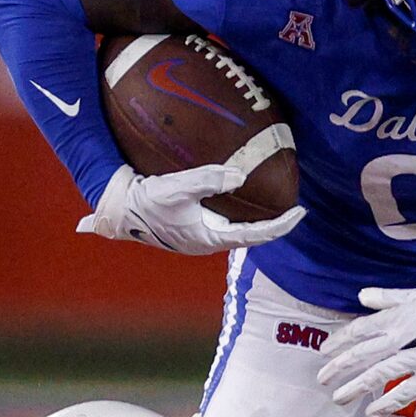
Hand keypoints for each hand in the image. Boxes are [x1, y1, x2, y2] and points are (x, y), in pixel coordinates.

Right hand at [76, 164, 304, 254]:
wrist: (115, 210)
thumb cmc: (145, 202)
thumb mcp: (176, 188)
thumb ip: (208, 180)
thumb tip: (240, 175)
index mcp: (209, 238)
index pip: (255, 236)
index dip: (281, 225)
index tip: (301, 213)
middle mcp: (206, 240)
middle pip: (248, 234)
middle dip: (270, 222)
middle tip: (291, 205)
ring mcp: (196, 235)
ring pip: (234, 227)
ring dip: (252, 216)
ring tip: (270, 199)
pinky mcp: (186, 224)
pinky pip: (219, 217)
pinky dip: (233, 208)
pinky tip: (234, 192)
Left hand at [316, 275, 415, 416]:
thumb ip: (388, 298)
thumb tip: (362, 296)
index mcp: (396, 318)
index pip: (359, 331)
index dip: (339, 341)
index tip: (324, 351)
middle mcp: (400, 340)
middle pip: (362, 355)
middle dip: (339, 367)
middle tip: (322, 378)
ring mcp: (414, 360)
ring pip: (377, 375)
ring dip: (355, 387)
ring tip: (338, 398)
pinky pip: (404, 392)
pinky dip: (387, 402)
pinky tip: (372, 411)